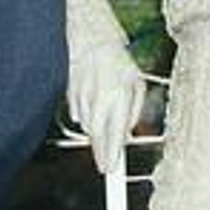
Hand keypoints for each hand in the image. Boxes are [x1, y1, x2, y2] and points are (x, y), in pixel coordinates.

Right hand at [68, 45, 146, 173]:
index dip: (111, 152)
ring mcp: (83, 95)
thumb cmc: (120, 65)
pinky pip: (79, 116)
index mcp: (120, 92)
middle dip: (100, 153)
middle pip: (97, 134)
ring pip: (87, 127)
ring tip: (104, 118)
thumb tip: (125, 136)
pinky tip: (93, 104)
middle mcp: (100, 95)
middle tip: (105, 166)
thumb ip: (134, 112)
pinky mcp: (71, 94)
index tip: (110, 168)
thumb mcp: (138, 85)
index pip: (114, 130)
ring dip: (96, 132)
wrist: (93, 42)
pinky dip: (86, 117)